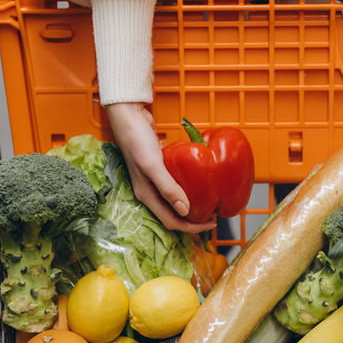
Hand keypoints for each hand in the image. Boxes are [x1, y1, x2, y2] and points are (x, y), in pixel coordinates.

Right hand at [105, 103, 215, 232]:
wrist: (129, 116)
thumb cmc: (137, 140)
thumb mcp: (152, 165)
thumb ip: (168, 188)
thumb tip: (185, 211)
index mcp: (147, 195)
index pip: (171, 221)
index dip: (191, 227)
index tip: (211, 223)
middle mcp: (150, 191)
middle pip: (173, 213)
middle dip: (192, 219)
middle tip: (213, 215)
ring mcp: (155, 180)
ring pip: (175, 200)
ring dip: (191, 204)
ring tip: (209, 203)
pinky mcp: (160, 168)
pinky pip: (176, 183)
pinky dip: (188, 187)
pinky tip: (199, 182)